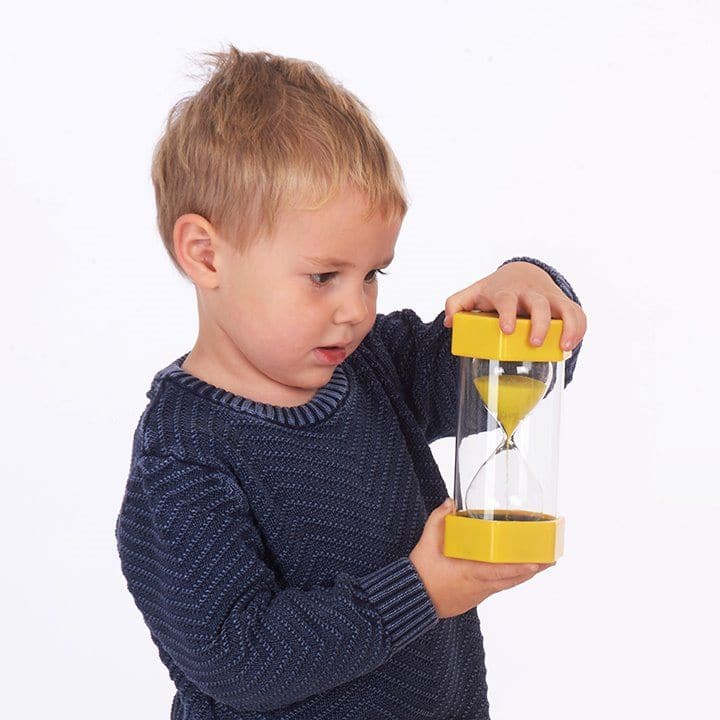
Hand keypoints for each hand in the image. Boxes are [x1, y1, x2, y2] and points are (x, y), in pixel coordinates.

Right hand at [409, 499, 554, 618]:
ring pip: (508, 584)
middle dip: (532, 569)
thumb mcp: (426, 543)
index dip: (519, 569)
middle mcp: (479, 586)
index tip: (536, 563)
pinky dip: (512, 579)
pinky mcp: (476, 597)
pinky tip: (518, 572)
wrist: (414, 600)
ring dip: (525, 575)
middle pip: (512, 580)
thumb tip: (450, 502)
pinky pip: (499, 587)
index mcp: (469, 573)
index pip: (499, 572)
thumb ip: (438, 520)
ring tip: (541, 564)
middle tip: (550, 559)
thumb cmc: (421, 574)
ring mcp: (479, 593)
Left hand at [442, 261, 586, 350]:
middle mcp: (530, 294)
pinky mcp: (564, 304)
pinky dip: (579, 329)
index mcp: (506, 292)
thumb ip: (456, 304)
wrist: (522, 273)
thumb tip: (449, 322)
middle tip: (534, 343)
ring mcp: (549, 298)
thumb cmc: (496, 289)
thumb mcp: (473, 294)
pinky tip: (571, 346)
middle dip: (540, 324)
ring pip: (566, 308)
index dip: (508, 314)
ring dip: (568, 327)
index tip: (506, 330)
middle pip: (540, 305)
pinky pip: (578, 314)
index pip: (507, 300)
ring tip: (564, 348)